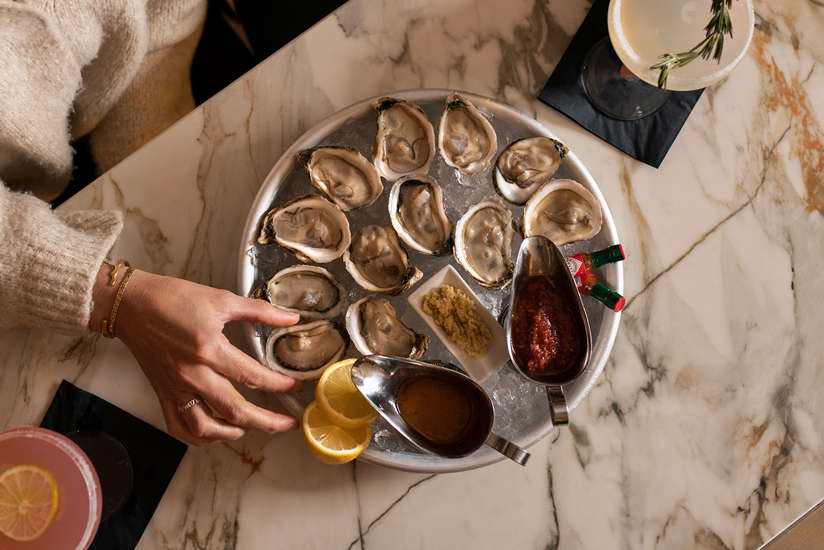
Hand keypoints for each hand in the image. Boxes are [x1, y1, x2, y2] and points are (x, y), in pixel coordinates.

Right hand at [91, 267, 301, 444]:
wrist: (131, 304)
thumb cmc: (173, 298)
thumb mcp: (221, 299)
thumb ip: (260, 312)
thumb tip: (292, 318)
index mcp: (209, 349)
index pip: (252, 376)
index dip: (279, 385)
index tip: (295, 387)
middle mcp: (192, 374)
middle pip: (235, 411)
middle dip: (267, 422)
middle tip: (288, 423)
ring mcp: (175, 388)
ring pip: (206, 428)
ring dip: (233, 434)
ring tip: (252, 427)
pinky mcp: (162, 394)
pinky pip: (179, 427)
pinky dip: (200, 437)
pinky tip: (217, 433)